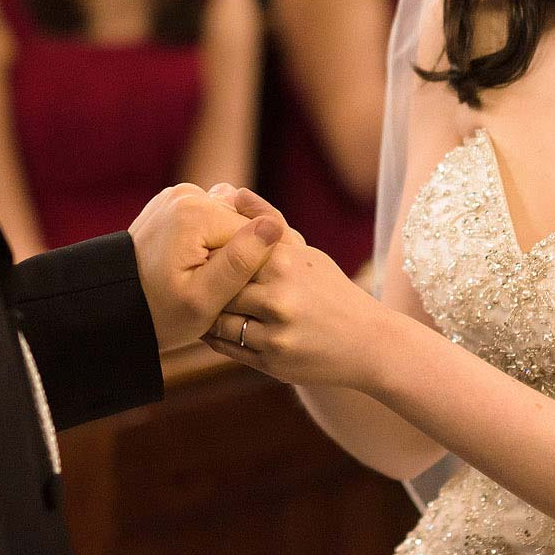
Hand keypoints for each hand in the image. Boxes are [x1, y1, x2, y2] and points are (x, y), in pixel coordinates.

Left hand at [129, 183, 284, 350]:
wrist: (113, 305)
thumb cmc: (159, 312)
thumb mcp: (204, 299)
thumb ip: (240, 262)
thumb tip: (273, 226)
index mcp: (197, 213)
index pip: (254, 232)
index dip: (254, 266)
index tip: (237, 292)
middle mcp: (188, 193)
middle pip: (240, 224)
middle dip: (237, 255)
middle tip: (218, 289)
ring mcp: (178, 194)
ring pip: (226, 222)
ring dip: (225, 249)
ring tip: (207, 279)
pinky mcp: (174, 202)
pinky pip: (209, 220)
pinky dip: (209, 242)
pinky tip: (198, 266)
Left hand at [203, 240, 392, 388]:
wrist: (369, 343)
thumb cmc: (331, 290)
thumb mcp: (304, 253)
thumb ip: (268, 222)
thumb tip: (236, 192)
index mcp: (284, 263)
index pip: (228, 253)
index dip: (210, 256)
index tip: (195, 255)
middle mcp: (279, 298)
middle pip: (220, 287)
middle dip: (204, 284)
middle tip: (186, 280)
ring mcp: (275, 333)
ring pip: (219, 321)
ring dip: (205, 314)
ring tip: (196, 304)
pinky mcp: (272, 362)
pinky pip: (228, 348)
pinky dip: (215, 337)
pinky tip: (211, 328)